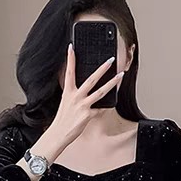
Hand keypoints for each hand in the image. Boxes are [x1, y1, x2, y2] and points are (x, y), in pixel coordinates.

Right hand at [32, 45, 123, 163]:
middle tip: (110, 60)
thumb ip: (75, 93)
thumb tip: (86, 87)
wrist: (59, 134)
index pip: (69, 72)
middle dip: (102, 68)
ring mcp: (83, 106)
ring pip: (101, 92)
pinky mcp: (88, 115)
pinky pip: (100, 109)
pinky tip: (110, 104)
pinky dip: (105, 107)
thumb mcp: (66, 101)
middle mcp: (75, 97)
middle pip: (91, 79)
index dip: (70, 59)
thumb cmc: (63, 118)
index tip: (72, 47)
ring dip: (112, 83)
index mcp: (68, 92)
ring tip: (120, 75)